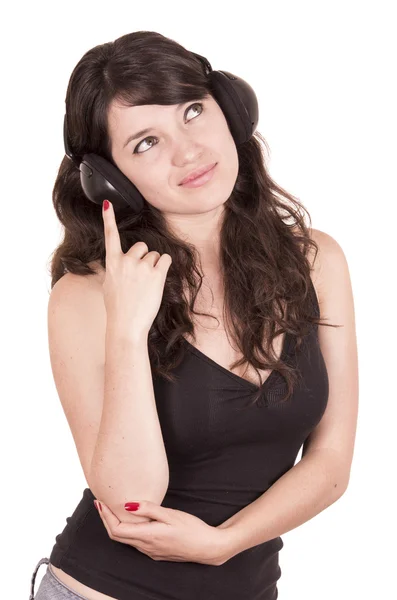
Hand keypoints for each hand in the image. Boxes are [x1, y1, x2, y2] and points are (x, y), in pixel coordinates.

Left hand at [94, 499, 231, 565]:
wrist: (208, 547)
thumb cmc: (192, 528)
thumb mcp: (171, 514)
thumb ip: (148, 509)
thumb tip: (127, 505)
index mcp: (148, 536)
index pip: (116, 530)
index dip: (105, 517)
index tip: (100, 502)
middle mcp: (146, 547)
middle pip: (117, 536)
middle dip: (106, 520)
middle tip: (100, 504)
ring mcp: (151, 551)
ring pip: (126, 540)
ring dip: (115, 525)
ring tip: (111, 509)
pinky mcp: (156, 552)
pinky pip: (136, 543)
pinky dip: (127, 531)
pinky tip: (131, 521)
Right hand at [101, 199, 171, 335]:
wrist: (126, 325)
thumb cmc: (117, 307)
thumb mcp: (109, 285)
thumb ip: (115, 270)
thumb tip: (119, 265)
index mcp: (112, 263)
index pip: (110, 236)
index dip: (108, 219)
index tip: (107, 204)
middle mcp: (126, 261)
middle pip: (142, 246)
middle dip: (144, 258)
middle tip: (140, 277)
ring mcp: (141, 267)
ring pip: (154, 255)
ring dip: (154, 266)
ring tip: (147, 284)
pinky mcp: (156, 274)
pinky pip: (165, 260)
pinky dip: (165, 267)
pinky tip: (158, 279)